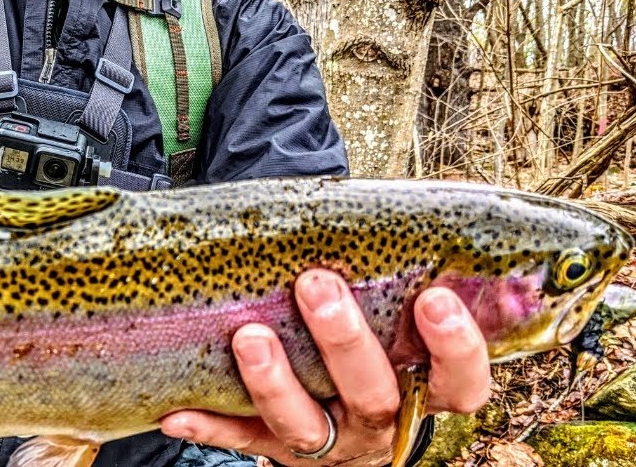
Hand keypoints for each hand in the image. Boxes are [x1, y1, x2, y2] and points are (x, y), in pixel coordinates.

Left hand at [160, 269, 490, 465]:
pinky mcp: (274, 448)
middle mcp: (377, 424)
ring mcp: (327, 443)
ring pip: (304, 426)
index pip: (459, 383)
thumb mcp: (401, 315)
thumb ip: (408, 270)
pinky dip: (209, 426)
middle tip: (316, 285)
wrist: (341, 419)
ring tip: (249, 337)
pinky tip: (177, 412)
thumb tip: (425, 193)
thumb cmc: (376, 338)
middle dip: (345, 341)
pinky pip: (240, 439)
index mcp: (422, 389)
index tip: (434, 299)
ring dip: (274, 382)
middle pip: (372, 397)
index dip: (456, 348)